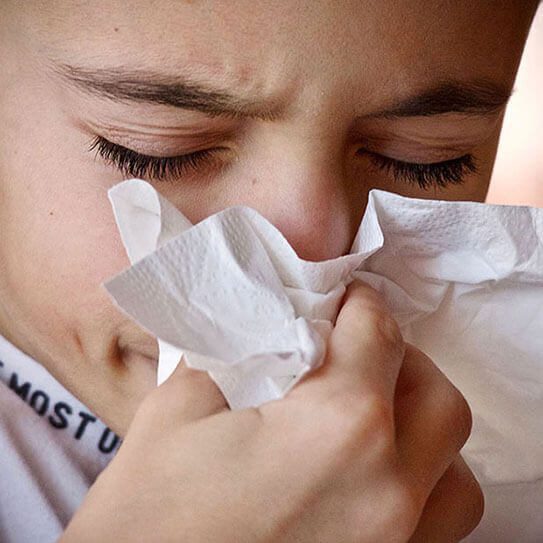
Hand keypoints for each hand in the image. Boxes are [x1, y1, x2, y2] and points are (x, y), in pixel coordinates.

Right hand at [61, 281, 482, 541]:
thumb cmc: (149, 520)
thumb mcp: (176, 413)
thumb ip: (233, 357)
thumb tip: (263, 333)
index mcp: (336, 428)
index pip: (377, 335)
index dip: (362, 304)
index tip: (348, 299)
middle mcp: (387, 490)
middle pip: (436, 397)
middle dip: (401, 360)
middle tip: (357, 353)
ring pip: (455, 468)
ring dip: (423, 429)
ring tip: (375, 417)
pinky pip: (440, 523)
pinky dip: (422, 486)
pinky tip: (372, 476)